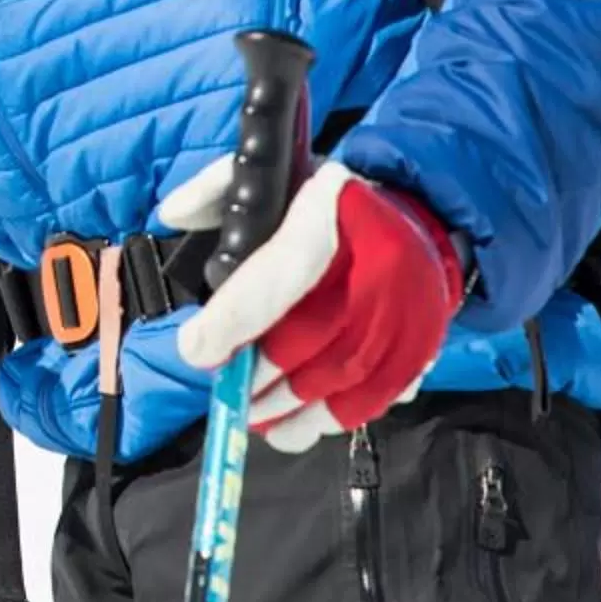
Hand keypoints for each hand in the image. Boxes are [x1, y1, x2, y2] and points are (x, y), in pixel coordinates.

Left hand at [164, 157, 465, 451]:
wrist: (417, 209)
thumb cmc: (329, 198)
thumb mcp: (270, 173)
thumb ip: (216, 189)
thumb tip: (174, 214)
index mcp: (335, 209)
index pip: (282, 272)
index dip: (236, 319)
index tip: (197, 349)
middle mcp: (381, 261)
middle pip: (314, 335)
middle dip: (259, 373)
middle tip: (224, 391)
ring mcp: (412, 307)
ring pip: (348, 376)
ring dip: (294, 409)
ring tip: (253, 421)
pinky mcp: (426, 342)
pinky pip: (382, 395)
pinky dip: (335, 418)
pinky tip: (298, 428)